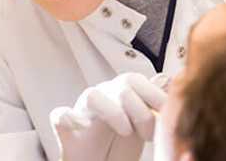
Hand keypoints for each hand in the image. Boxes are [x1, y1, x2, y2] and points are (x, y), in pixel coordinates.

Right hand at [50, 72, 168, 160]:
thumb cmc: (119, 146)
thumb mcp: (142, 126)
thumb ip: (153, 102)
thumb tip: (166, 78)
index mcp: (119, 93)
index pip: (135, 80)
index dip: (154, 96)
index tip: (165, 118)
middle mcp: (102, 97)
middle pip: (121, 85)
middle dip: (141, 110)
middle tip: (148, 135)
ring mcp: (82, 112)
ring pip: (93, 96)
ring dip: (114, 113)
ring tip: (125, 132)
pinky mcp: (66, 131)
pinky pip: (60, 116)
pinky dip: (69, 119)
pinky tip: (82, 127)